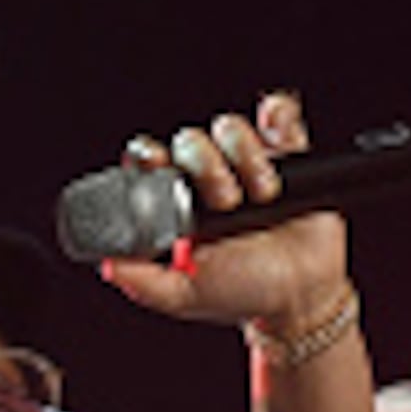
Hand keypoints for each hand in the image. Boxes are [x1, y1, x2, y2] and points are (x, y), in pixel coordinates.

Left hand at [93, 92, 351, 333]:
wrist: (302, 296)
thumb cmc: (242, 293)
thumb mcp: (185, 294)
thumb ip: (144, 283)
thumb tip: (108, 264)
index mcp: (177, 204)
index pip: (150, 162)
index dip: (150, 156)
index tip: (158, 162)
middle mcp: (208, 178)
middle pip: (191, 142)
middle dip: (207, 168)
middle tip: (226, 203)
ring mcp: (246, 163)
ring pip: (231, 128)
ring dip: (247, 158)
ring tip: (262, 196)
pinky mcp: (287, 154)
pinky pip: (278, 115)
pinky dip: (278, 117)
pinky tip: (281, 144)